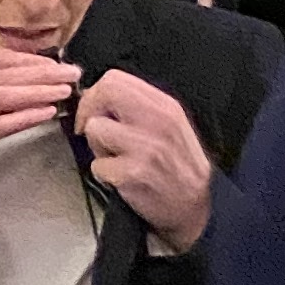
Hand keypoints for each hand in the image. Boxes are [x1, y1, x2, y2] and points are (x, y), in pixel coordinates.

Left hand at [76, 68, 214, 252]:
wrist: (196, 206)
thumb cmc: (178, 166)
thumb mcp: (171, 125)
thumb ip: (139, 106)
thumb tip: (99, 96)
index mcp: (165, 106)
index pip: (116, 78)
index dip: (95, 94)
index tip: (93, 111)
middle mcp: (158, 122)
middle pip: (105, 92)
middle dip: (88, 111)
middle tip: (91, 130)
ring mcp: (145, 148)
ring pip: (95, 129)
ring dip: (97, 147)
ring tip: (116, 157)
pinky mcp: (132, 173)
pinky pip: (97, 165)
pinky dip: (103, 174)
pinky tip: (121, 177)